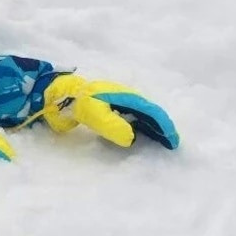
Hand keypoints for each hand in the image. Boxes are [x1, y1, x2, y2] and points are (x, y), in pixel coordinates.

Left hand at [42, 75, 178, 148]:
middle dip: (162, 128)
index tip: (173, 141)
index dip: (164, 127)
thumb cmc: (78, 102)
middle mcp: (127, 96)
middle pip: (150, 113)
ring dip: (152, 127)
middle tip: (171, 144)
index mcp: (127, 97)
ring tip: (160, 140)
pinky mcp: (112, 103)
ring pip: (142, 114)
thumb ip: (113, 126)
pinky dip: (141, 125)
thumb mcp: (94, 115)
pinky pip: (133, 114)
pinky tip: (139, 133)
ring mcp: (120, 99)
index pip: (152, 112)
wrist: (62, 91)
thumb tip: (132, 139)